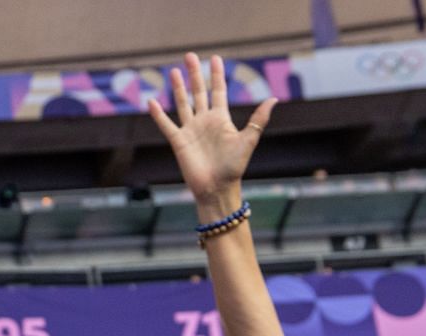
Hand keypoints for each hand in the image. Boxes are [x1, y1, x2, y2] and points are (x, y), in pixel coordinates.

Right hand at [147, 53, 274, 205]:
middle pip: (198, 92)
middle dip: (195, 74)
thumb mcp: (248, 140)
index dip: (216, 75)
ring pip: (183, 104)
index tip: (215, 58)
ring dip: (178, 88)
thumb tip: (273, 99)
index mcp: (221, 119)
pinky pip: (166, 125)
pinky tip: (152, 102)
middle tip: (190, 55)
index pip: (218, 91)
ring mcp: (191, 130)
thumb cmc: (234, 167)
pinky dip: (158, 114)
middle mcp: (205, 121)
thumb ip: (258, 120)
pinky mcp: (179, 142)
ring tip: (174, 71)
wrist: (217, 188)